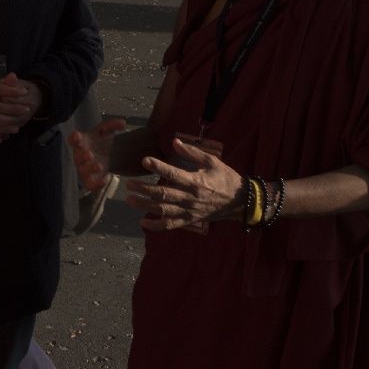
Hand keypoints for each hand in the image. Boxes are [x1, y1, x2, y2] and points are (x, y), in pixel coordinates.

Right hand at [68, 117, 126, 191]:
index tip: (77, 136)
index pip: (73, 139)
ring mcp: (84, 169)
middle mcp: (80, 156)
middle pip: (78, 157)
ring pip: (84, 171)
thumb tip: (123, 122)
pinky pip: (90, 185)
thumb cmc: (101, 142)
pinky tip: (105, 180)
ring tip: (100, 166)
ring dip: (90, 169)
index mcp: (82, 142)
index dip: (74, 138)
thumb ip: (112, 125)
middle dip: (83, 156)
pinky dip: (97, 184)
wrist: (106, 156)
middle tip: (90, 154)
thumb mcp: (105, 132)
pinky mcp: (91, 180)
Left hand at [125, 136, 243, 230]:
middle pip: (163, 193)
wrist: (239, 201)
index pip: (173, 174)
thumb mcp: (212, 161)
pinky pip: (170, 225)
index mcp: (196, 181)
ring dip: (145, 206)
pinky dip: (156, 226)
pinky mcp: (189, 220)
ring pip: (163, 210)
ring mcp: (189, 211)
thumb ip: (192, 152)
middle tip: (128, 184)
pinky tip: (142, 222)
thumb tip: (174, 141)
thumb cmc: (225, 178)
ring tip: (129, 199)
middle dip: (144, 189)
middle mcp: (190, 197)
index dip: (158, 167)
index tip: (144, 161)